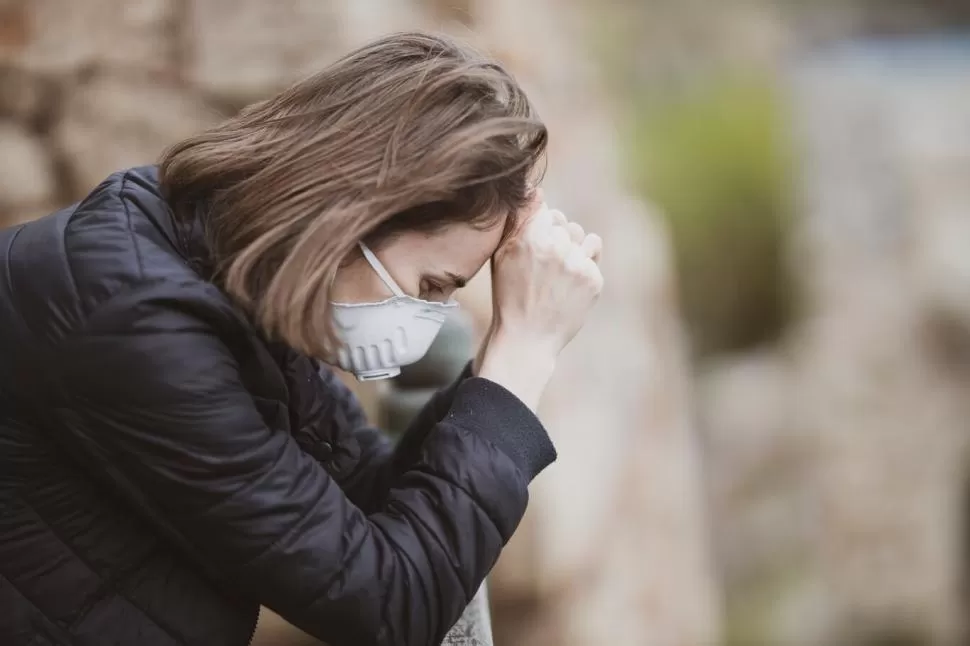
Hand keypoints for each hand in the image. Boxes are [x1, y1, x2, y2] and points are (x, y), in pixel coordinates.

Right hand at [477, 191, 602, 409]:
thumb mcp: (501, 256)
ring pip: (581, 236)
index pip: (546, 209)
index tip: (533, 247)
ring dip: (572, 249)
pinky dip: (584, 266)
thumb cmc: (510, 296)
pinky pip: (594, 254)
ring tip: (556, 275)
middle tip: (543, 267)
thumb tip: (536, 190)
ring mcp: (577, 264)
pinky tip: (568, 285)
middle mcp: (556, 247)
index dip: (539, 227)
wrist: (527, 339)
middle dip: (556, 238)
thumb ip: (518, 220)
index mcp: (530, 238)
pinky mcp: (594, 280)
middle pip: (564, 223)